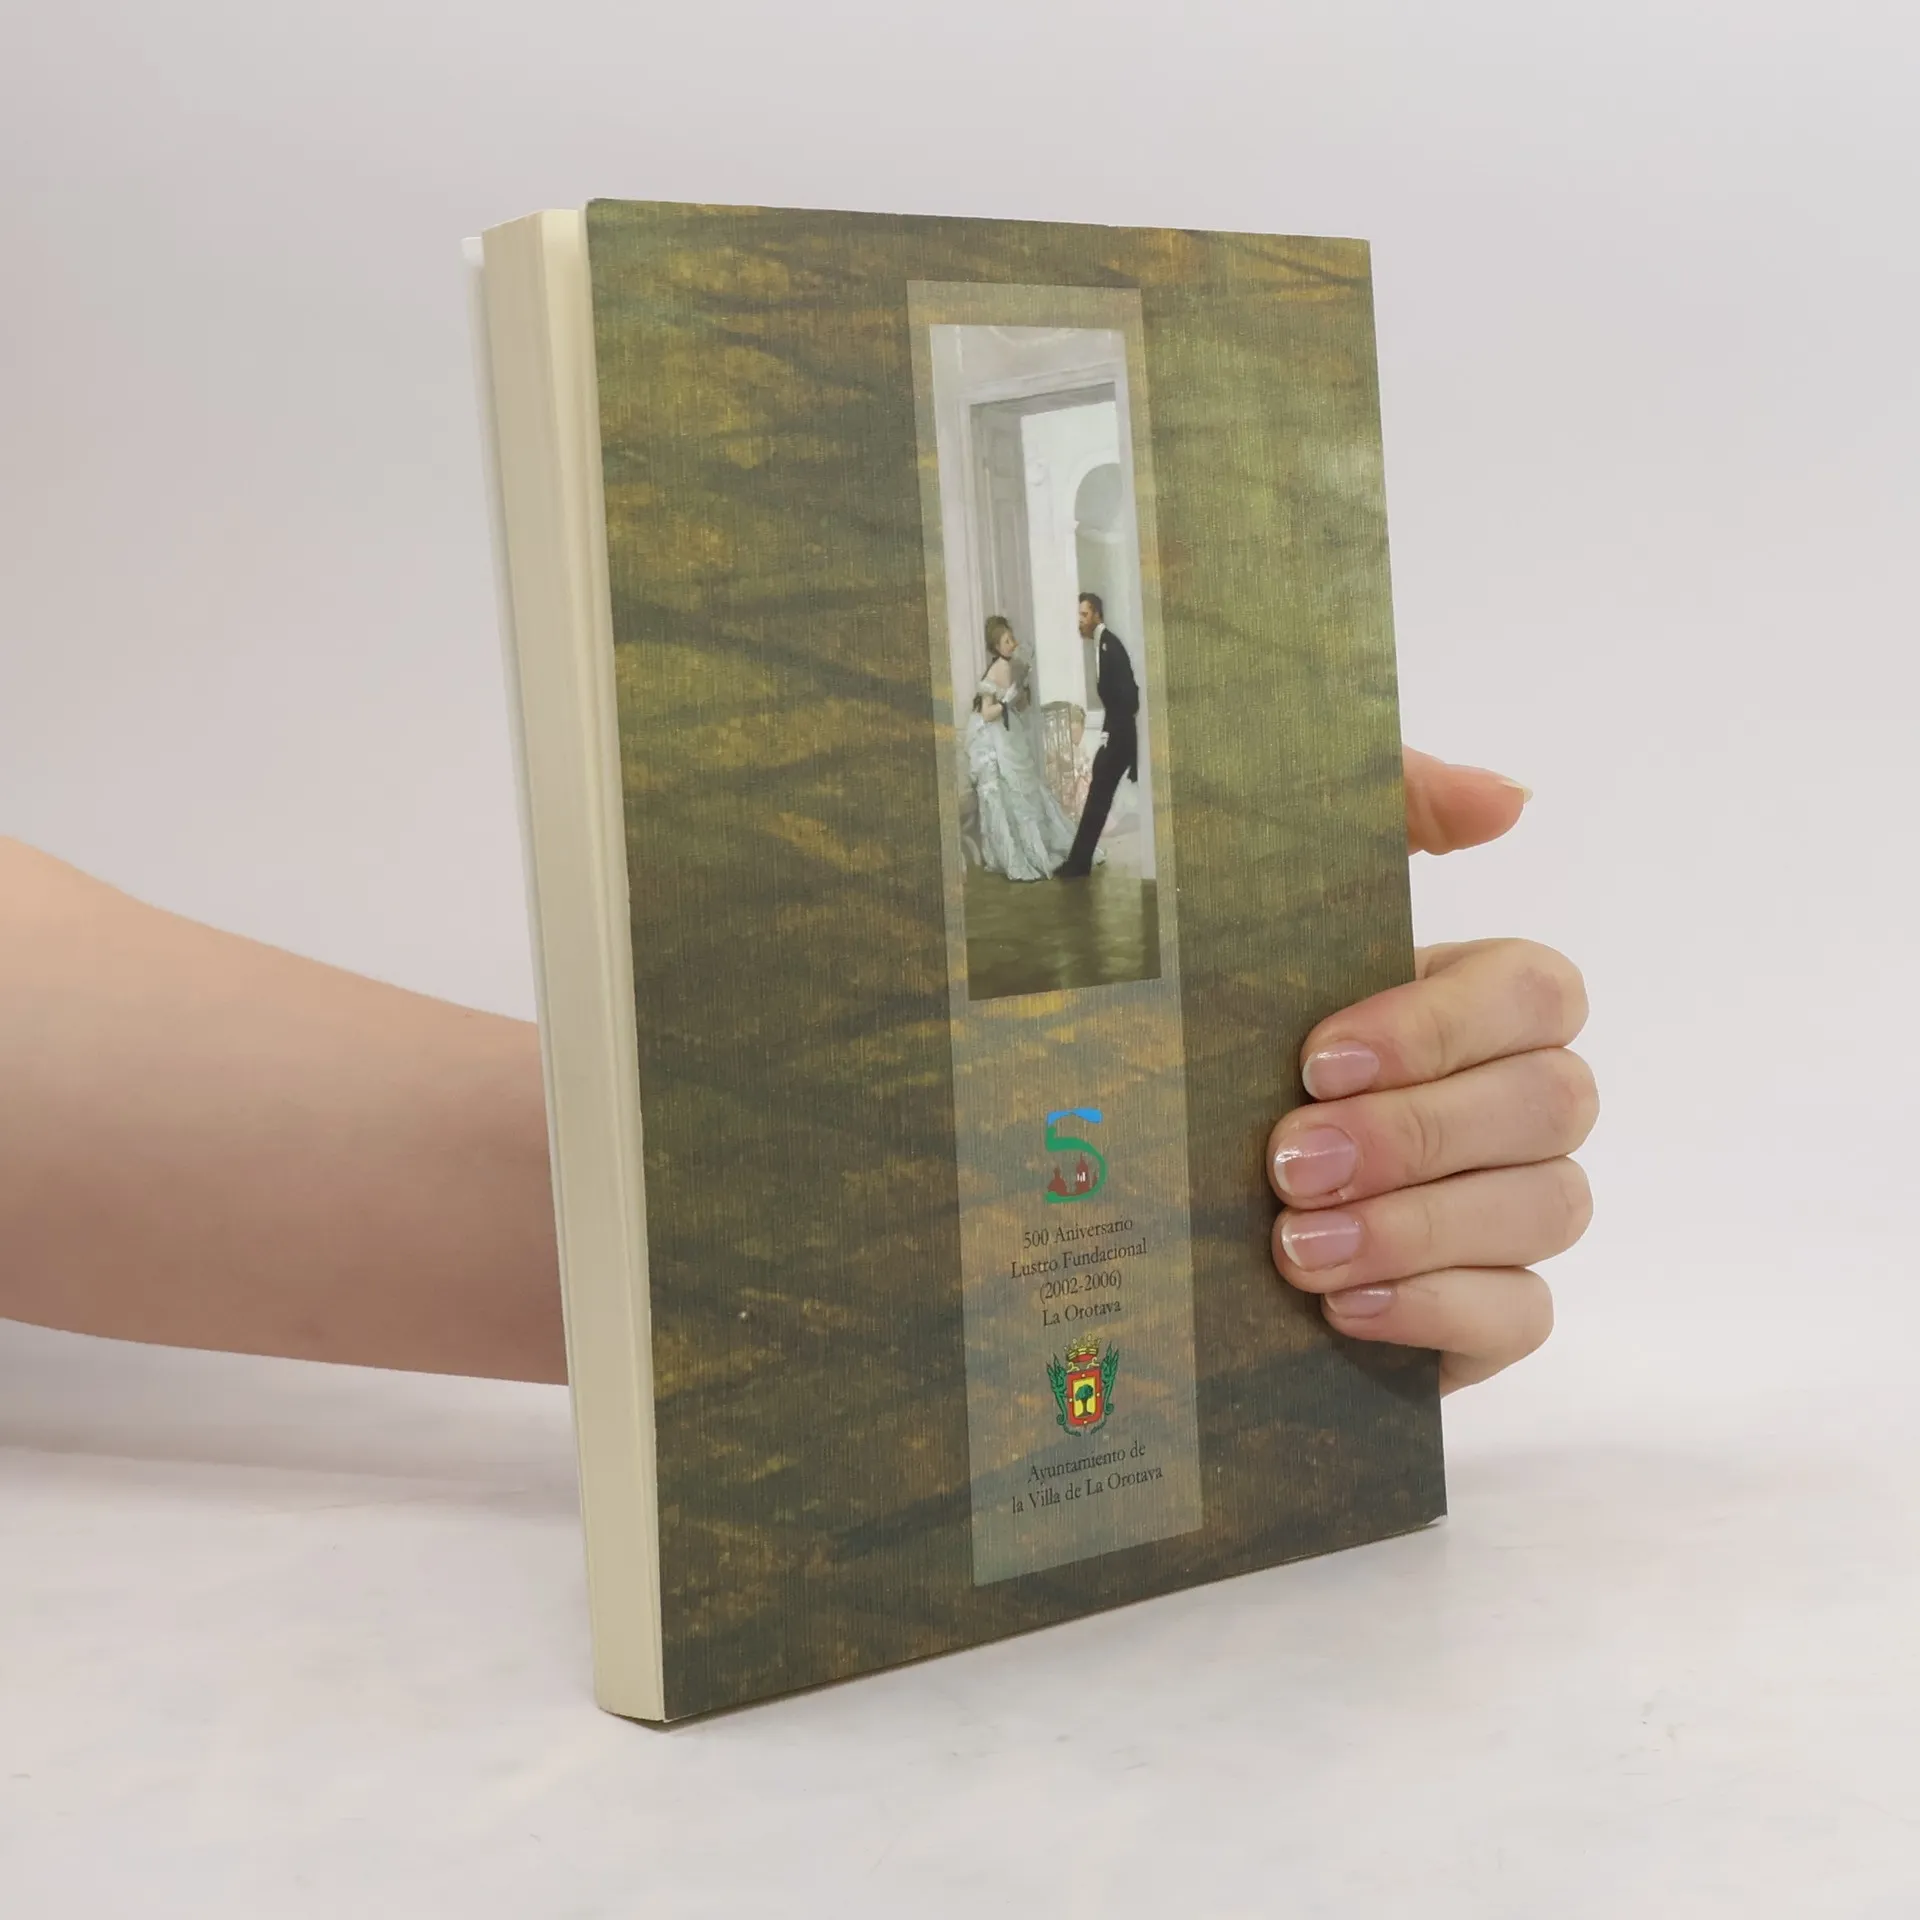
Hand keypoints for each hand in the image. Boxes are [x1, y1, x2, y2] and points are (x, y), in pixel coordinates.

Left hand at [1266, 751, 1594, 1391]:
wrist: (1132, 1190)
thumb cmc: (1214, 1032)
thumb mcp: (1264, 900)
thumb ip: (1386, 812)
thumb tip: (1508, 799)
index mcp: (1470, 1001)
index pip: (1537, 992)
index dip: (1440, 1026)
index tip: (1314, 1058)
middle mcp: (1511, 1101)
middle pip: (1553, 1102)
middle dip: (1416, 1134)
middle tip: (1287, 1163)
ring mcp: (1510, 1209)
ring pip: (1549, 1209)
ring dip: (1416, 1229)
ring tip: (1294, 1247)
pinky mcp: (1487, 1309)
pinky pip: (1526, 1314)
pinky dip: (1440, 1311)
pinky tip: (1344, 1308)